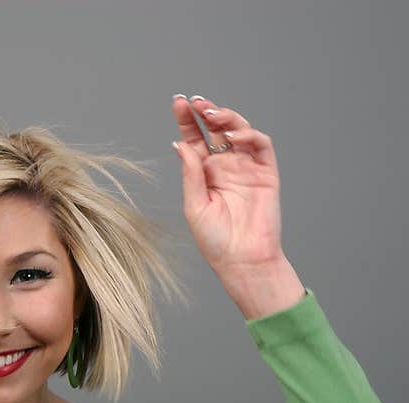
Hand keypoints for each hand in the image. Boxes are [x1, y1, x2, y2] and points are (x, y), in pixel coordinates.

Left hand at [171, 94, 284, 274]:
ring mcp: (246, 167)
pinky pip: (261, 146)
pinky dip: (249, 135)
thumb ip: (191, 174)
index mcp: (204, 173)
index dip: (187, 120)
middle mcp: (225, 166)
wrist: (242, 260)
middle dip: (205, 111)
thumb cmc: (215, 240)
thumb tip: (181, 144)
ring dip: (226, 117)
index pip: (195, 138)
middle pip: (215, 129)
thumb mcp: (194, 205)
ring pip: (239, 130)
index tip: (178, 103)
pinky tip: (233, 135)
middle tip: (194, 101)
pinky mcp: (266, 173)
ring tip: (211, 113)